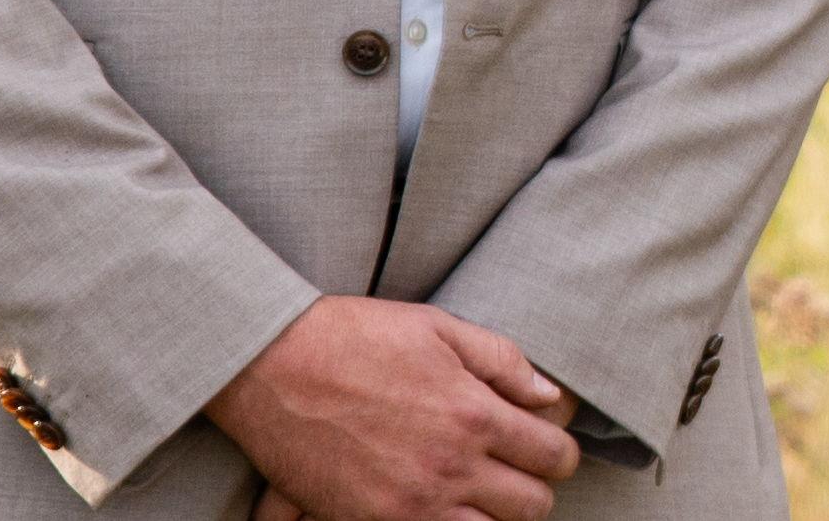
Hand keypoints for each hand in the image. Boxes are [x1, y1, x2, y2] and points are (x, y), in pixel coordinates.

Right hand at [211, 297, 583, 520]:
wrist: (270, 366)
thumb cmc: (352, 337)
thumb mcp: (437, 328)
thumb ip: (502, 361)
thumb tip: (548, 396)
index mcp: (475, 414)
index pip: (554, 456)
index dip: (558, 452)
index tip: (544, 446)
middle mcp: (451, 467)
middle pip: (533, 506)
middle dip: (532, 487)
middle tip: (512, 470)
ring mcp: (412, 504)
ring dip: (492, 514)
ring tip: (474, 491)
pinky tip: (437, 504)